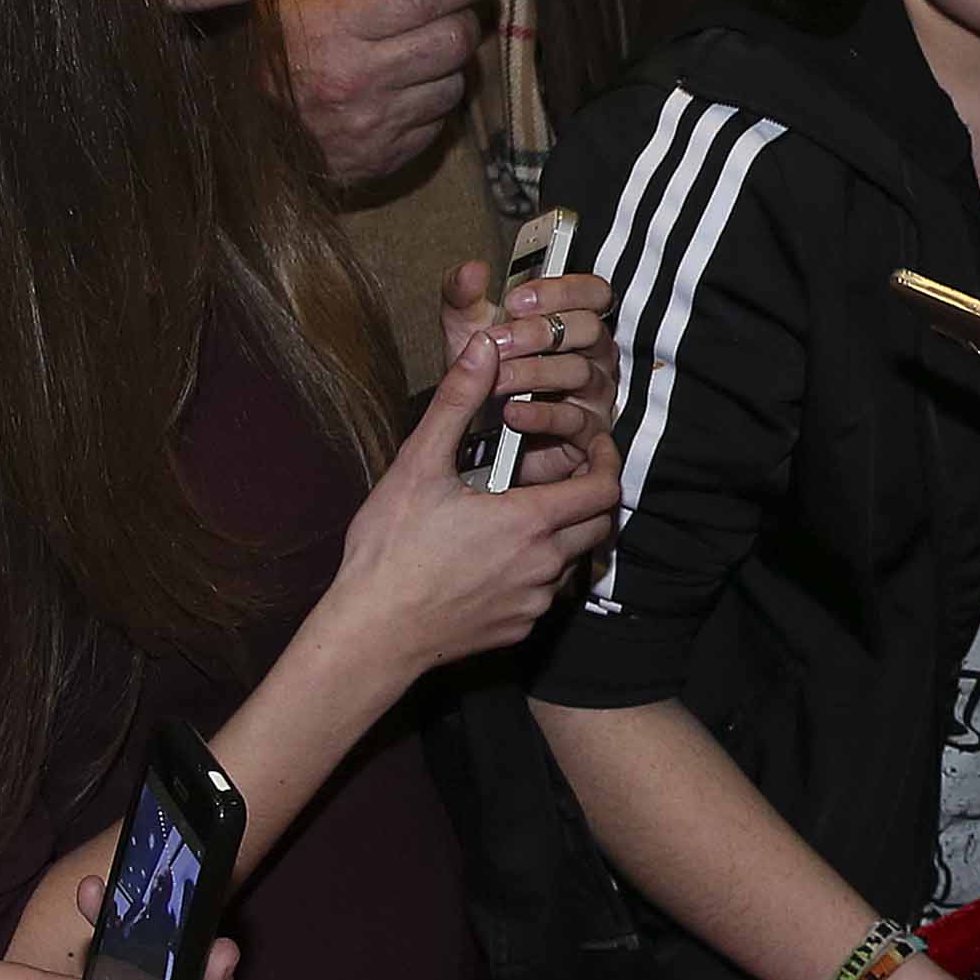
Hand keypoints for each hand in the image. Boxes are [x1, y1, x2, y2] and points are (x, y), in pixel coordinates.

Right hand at [266, 0, 492, 189]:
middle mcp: (360, 79)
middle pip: (452, 42)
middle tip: (456, 8)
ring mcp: (374, 125)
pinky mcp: (381, 159)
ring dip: (449, 63)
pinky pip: (436, 126)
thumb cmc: (257, 46)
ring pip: (453, 85)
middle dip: (465, 17)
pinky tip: (406, 88)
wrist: (231, 128)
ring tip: (424, 50)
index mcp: (335, 28)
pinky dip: (432, 103)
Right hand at [325, 329, 622, 676]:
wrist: (374, 633)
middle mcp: (544, 566)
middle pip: (599, 524)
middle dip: (590, 494)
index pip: (603, 489)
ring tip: (526, 511)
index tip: (591, 444)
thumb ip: (456, 402)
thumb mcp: (418, 465)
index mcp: (529, 521)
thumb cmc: (391, 549)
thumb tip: (482, 346)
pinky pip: (546, 594)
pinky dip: (538, 569)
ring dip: (564, 533)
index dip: (605, 461)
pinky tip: (500, 556)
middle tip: (563, 472)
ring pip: (574, 560)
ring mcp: (534, 602)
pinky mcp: (519, 630)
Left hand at [435, 257, 617, 420]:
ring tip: (494, 380)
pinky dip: (539, 415)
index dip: (560, 291)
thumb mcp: (466, 331)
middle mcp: (593, 355)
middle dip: (537, 333)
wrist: (480, 437)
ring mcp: (594, 394)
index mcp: (573, 322)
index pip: (593, 292)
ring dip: (531, 372)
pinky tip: (511, 412)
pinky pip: (573, 420)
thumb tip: (471, 271)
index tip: (516, 300)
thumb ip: (464, 296)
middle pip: (589, 328)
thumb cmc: (483, 377)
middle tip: (496, 342)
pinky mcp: (588, 434)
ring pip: (578, 372)